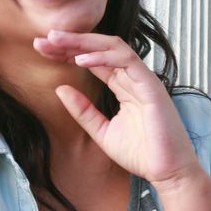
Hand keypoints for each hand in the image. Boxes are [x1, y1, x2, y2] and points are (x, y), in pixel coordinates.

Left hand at [32, 30, 199, 184]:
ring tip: (57, 41)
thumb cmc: (142, 154)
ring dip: (83, 42)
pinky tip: (80, 59)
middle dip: (71, 41)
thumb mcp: (102, 131)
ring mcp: (143, 79)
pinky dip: (103, 57)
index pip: (93, 60)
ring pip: (113, 47)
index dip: (68, 52)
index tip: (43, 50)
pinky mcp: (151, 85)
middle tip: (44, 38)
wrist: (166, 172)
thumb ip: (83, 111)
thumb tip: (60, 89)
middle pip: (100, 48)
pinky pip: (127, 61)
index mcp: (123, 86)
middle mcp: (133, 78)